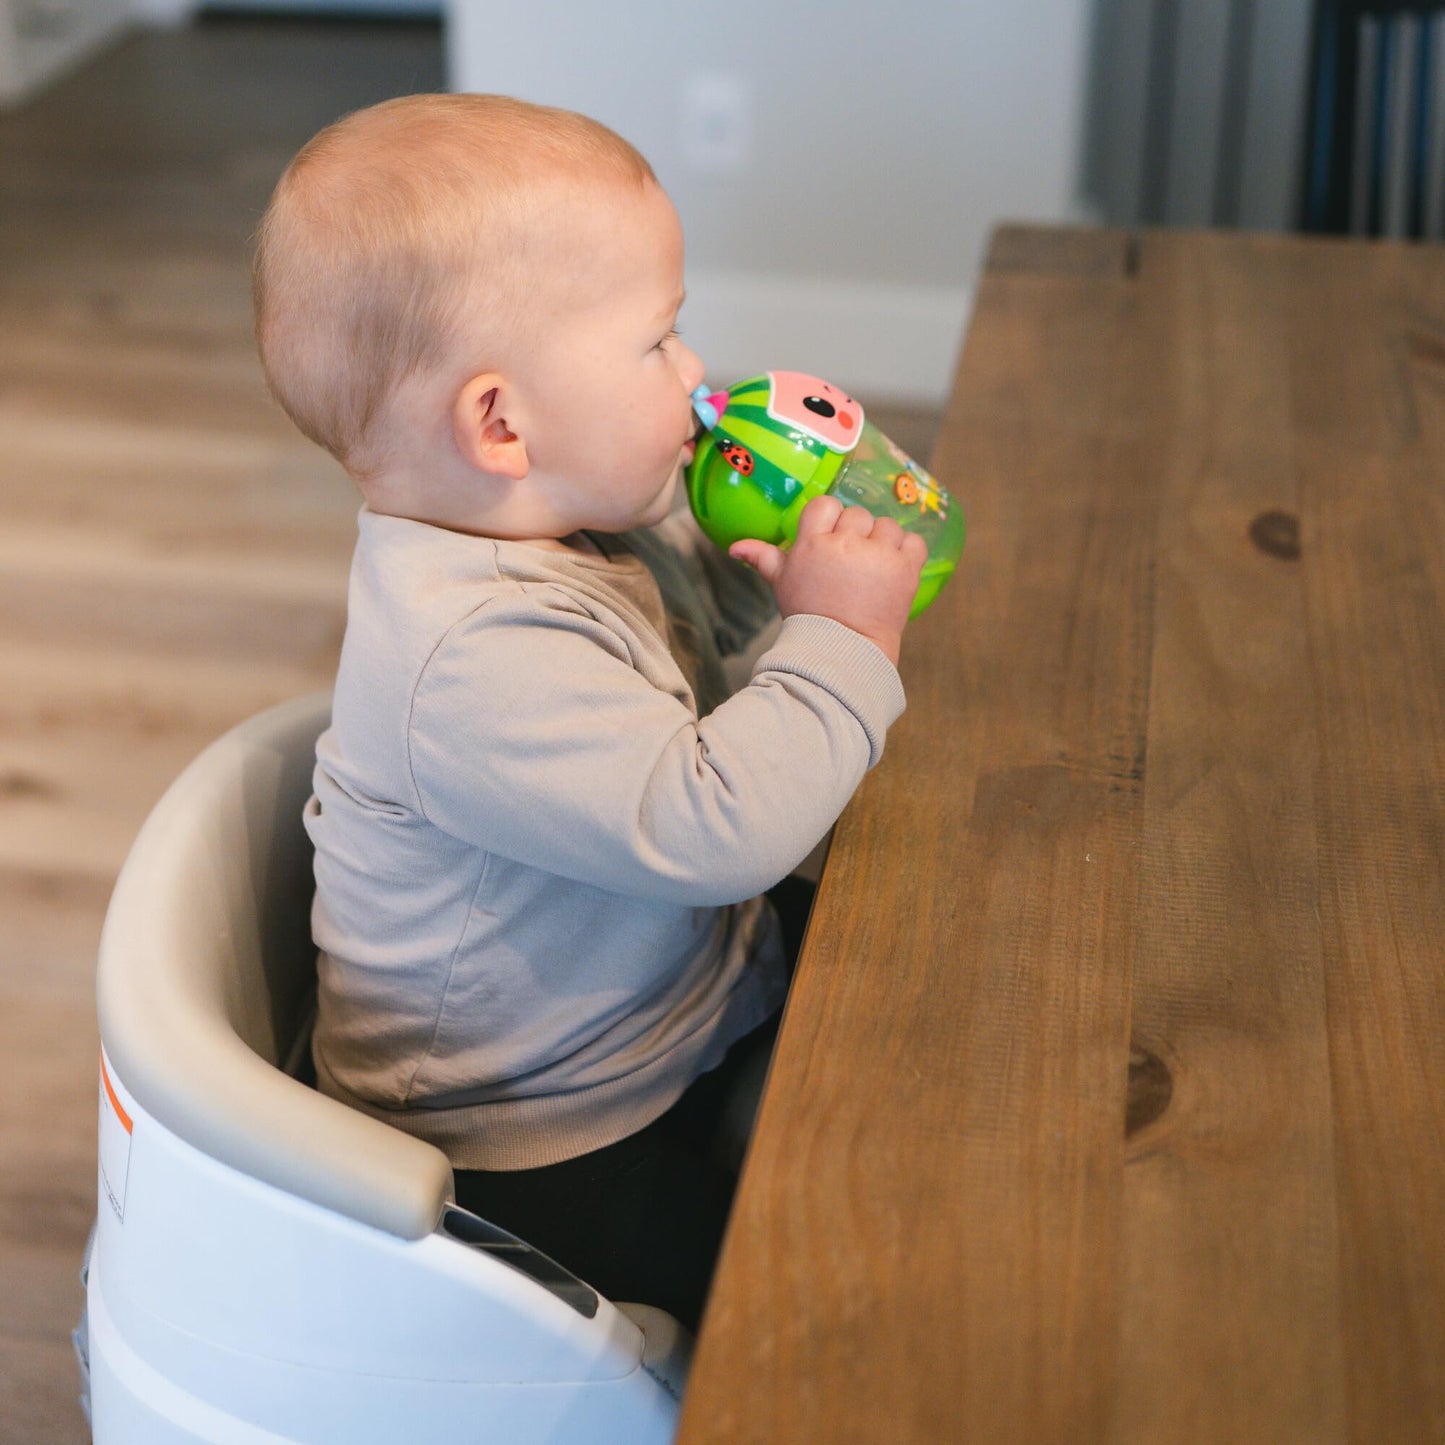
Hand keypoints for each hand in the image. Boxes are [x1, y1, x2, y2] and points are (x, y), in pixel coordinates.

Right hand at [730, 496, 926, 665]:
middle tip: (851, 562)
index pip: (826, 504)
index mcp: (814, 543)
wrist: (844, 650)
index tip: (831, 538)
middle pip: (857, 515)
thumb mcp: (782, 584)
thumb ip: (763, 558)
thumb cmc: (810, 616)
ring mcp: (879, 555)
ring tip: (873, 568)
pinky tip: (894, 567)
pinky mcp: (906, 569)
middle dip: (856, 535)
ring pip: (886, 526)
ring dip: (882, 542)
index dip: (830, 519)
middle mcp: (847, 544)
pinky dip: (907, 551)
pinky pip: (914, 541)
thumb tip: (735, 546)